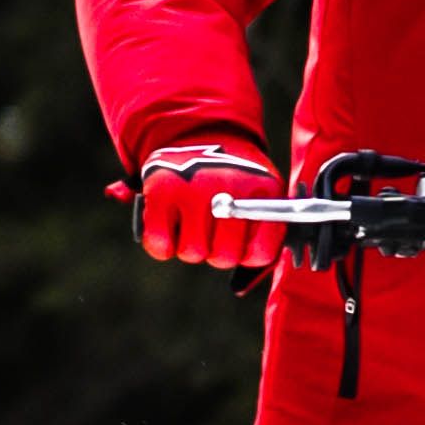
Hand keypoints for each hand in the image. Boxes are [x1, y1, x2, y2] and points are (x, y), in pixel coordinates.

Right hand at [130, 140, 282, 270]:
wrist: (201, 136)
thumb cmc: (235, 181)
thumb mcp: (260, 198)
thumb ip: (260, 239)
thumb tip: (239, 288)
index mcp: (264, 188)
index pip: (258, 254)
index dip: (246, 253)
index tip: (241, 239)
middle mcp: (231, 185)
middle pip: (223, 257)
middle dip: (215, 251)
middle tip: (211, 230)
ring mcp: (194, 186)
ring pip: (192, 253)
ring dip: (189, 247)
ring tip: (191, 222)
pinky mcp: (161, 189)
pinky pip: (160, 246)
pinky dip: (161, 244)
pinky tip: (169, 225)